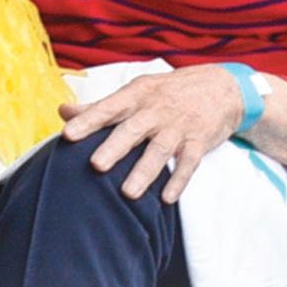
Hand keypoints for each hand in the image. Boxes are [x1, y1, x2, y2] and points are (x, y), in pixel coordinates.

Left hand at [60, 63, 245, 202]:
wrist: (222, 88)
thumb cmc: (170, 92)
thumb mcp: (138, 91)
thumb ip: (101, 105)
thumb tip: (63, 111)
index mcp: (137, 95)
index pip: (109, 107)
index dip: (88, 120)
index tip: (68, 134)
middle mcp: (157, 110)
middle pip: (133, 129)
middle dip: (115, 148)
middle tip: (96, 165)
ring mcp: (179, 126)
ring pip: (160, 150)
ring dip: (145, 172)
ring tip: (128, 193)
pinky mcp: (199, 141)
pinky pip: (189, 163)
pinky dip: (179, 180)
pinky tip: (167, 198)